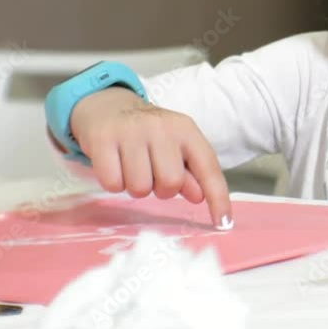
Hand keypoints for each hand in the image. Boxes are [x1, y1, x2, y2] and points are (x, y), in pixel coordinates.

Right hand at [69, 87, 232, 228]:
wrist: (107, 106)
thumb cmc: (147, 133)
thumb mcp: (174, 146)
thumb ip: (190, 172)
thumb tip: (200, 196)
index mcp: (185, 129)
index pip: (208, 167)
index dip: (218, 197)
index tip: (224, 222)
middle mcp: (161, 127)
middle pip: (170, 183)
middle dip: (161, 189)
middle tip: (151, 174)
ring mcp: (131, 131)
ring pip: (140, 188)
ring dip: (135, 187)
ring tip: (131, 168)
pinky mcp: (103, 139)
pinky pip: (113, 183)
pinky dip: (113, 183)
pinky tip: (114, 165)